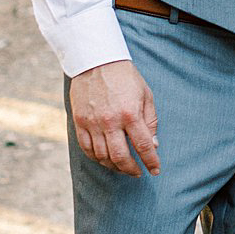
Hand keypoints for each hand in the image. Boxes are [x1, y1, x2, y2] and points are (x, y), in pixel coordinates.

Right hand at [69, 59, 159, 175]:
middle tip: (137, 173)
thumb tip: (153, 145)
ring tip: (122, 167)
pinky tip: (104, 159)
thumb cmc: (125, 77)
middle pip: (121, 157)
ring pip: (102, 156)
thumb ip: (150, 121)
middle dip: (131, 169)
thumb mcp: (145, 95)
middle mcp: (110, 121)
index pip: (143, 146)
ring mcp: (93, 123)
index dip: (151, 162)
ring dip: (114, 166)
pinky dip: (96, 158)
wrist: (97, 60)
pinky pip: (86, 148)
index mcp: (130, 114)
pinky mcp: (79, 121)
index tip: (155, 170)